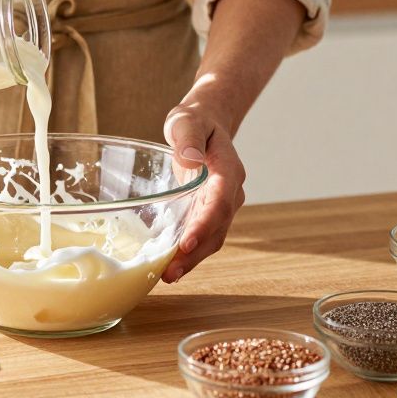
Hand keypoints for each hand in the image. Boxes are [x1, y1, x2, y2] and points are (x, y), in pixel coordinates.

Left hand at [161, 104, 245, 282]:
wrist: (206, 125)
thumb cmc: (195, 121)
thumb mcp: (187, 120)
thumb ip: (188, 137)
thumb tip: (189, 159)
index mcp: (228, 170)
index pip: (219, 202)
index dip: (204, 225)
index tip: (186, 243)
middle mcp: (229, 192)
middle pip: (217, 229)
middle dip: (195, 253)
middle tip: (170, 273)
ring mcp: (221, 205)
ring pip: (211, 238)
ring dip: (191, 260)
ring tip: (167, 277)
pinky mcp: (208, 213)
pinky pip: (201, 237)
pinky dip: (187, 254)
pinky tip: (167, 267)